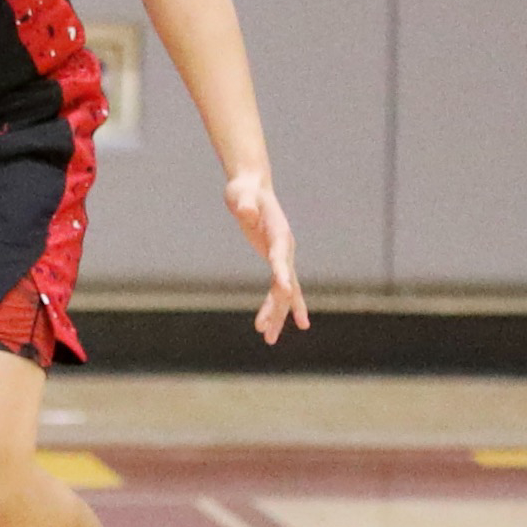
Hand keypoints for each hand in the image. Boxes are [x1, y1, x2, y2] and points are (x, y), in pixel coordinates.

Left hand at [225, 170, 307, 343]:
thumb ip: (245, 205)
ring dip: (276, 314)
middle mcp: (285, 248)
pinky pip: (279, 288)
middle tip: (264, 330)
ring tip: (267, 339)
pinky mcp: (274, 259)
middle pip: (284, 283)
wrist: (251, 188)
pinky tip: (277, 324)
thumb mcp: (241, 195)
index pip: (281, 258)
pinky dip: (278, 305)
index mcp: (279, 234)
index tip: (283, 290)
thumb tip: (245, 210)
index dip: (282, 274)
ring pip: (283, 291)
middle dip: (276, 308)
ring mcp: (281, 255)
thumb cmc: (244, 190)